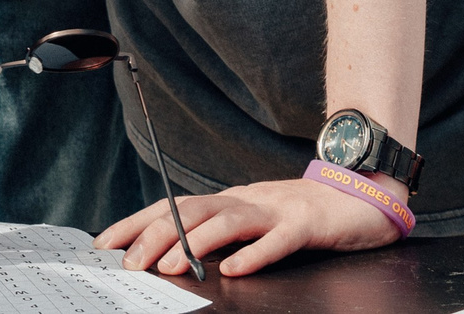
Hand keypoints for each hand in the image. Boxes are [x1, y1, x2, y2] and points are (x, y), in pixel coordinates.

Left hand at [97, 175, 401, 277]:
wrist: (359, 193)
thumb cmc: (300, 215)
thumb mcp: (251, 223)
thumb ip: (218, 234)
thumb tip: (169, 255)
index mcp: (228, 201)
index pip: (172, 207)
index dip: (136, 223)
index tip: (104, 243)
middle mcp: (245, 200)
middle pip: (192, 211)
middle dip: (155, 234)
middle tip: (128, 261)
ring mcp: (275, 209)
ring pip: (228, 222)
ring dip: (194, 243)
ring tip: (169, 267)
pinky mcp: (305, 225)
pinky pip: (277, 241)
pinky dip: (255, 255)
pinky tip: (236, 270)